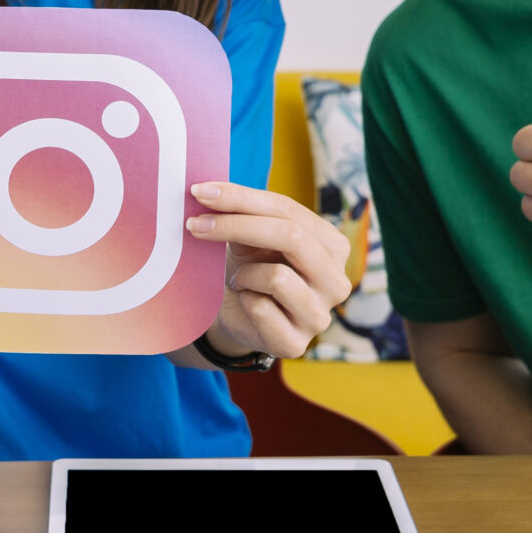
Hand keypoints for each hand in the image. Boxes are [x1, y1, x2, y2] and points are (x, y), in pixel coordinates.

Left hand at [186, 181, 353, 360]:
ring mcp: (319, 316)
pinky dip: (244, 300)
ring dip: (245, 274)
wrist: (238, 318)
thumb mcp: (251, 236)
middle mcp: (336, 281)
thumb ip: (244, 212)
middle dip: (237, 226)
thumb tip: (209, 189)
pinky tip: (245, 303)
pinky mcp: (295, 343)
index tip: (201, 191)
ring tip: (239, 280)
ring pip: (278, 277)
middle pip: (292, 237)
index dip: (243, 198)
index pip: (289, 210)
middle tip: (194, 225)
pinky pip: (261, 309)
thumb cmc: (250, 268)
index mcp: (333, 246)